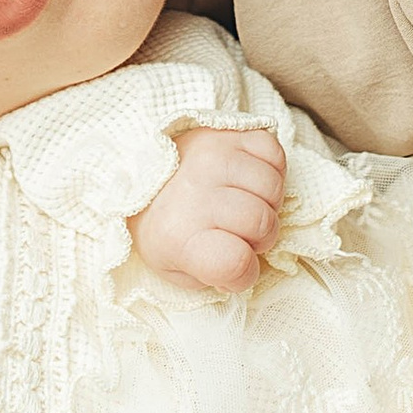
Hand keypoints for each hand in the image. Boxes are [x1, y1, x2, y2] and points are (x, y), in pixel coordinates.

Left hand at [134, 125, 284, 292]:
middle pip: (262, 222)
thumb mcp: (175, 269)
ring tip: (244, 204)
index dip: (245, 272)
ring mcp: (211, 157)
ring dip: (267, 202)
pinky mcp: (226, 133)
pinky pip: (273, 152)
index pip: (236, 262)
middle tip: (240, 232)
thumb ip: (216, 279)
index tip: (234, 265)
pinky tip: (248, 180)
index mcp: (179, 236)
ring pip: (272, 187)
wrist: (139, 177)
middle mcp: (195, 192)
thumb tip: (249, 267)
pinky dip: (271, 170)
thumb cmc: (163, 229)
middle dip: (260, 236)